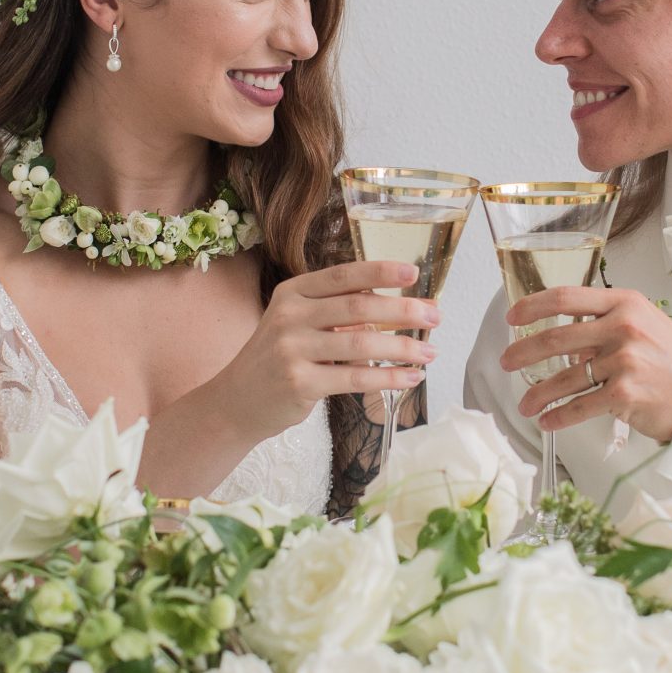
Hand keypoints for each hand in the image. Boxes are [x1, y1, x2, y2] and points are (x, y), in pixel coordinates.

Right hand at [208, 260, 436, 442]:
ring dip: (403, 347)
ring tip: (430, 352)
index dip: (380, 271)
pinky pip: (355, 378)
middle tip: (434, 316)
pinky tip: (410, 377)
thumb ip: (340, 313)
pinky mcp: (299, 383)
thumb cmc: (278, 358)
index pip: (343, 274)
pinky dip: (388, 377)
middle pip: (357, 307)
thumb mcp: (299, 324)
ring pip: (361, 344)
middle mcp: (289, 315)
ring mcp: (292, 349)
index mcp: (293, 292)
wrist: (236, 401)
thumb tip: (400, 308)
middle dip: (402, 310)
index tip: (414, 272)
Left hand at [501, 286, 671, 443]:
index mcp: (624, 303)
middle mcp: (623, 327)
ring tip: (525, 404)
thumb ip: (602, 324)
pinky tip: (547, 421)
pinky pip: (580, 405)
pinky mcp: (625, 392)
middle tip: (506, 362)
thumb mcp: (641, 324)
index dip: (532, 306)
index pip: (566, 296)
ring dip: (538, 394)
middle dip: (523, 353)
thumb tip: (560, 338)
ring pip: (564, 377)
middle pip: (556, 337)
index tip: (512, 316)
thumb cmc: (671, 360)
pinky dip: (559, 416)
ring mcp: (624, 360)